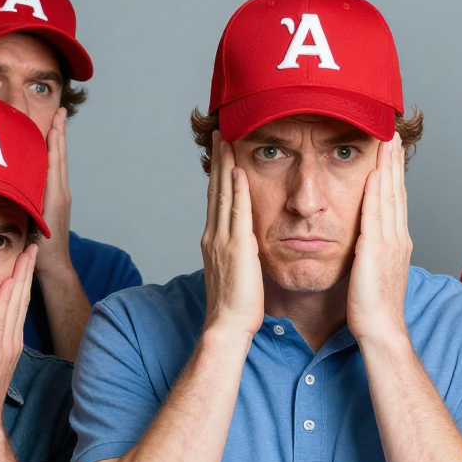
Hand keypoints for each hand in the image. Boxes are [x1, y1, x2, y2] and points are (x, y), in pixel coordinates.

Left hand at [0, 245, 36, 432]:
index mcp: (6, 339)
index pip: (16, 302)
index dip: (20, 278)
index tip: (23, 256)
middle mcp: (11, 339)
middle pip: (22, 297)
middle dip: (27, 270)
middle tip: (32, 246)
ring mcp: (7, 345)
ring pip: (16, 304)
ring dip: (22, 277)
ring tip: (26, 255)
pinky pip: (2, 320)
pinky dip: (7, 300)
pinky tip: (10, 283)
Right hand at [36, 107, 72, 272]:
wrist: (54, 265)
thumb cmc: (41, 248)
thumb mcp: (33, 221)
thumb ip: (28, 201)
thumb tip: (19, 178)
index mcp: (55, 194)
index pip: (55, 159)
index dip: (56, 138)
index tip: (58, 118)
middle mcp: (61, 192)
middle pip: (61, 156)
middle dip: (60, 133)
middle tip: (62, 111)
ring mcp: (61, 196)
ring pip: (60, 163)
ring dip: (58, 142)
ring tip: (57, 124)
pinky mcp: (58, 201)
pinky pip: (56, 173)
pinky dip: (54, 157)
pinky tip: (48, 152)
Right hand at [201, 131, 263, 339]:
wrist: (227, 325)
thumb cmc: (236, 306)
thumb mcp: (238, 272)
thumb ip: (240, 253)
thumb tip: (248, 244)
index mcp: (214, 241)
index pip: (216, 201)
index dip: (219, 176)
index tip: (223, 154)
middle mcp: (213, 236)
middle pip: (216, 190)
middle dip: (218, 161)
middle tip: (220, 135)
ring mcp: (222, 240)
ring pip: (223, 194)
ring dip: (225, 165)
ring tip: (227, 140)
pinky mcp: (236, 247)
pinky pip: (237, 211)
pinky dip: (237, 188)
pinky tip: (239, 169)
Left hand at [347, 135, 411, 345]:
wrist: (382, 329)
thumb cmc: (373, 308)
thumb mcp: (373, 272)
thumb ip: (371, 253)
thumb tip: (363, 243)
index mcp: (396, 243)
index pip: (396, 201)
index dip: (394, 176)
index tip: (392, 153)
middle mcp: (397, 238)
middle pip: (397, 192)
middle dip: (395, 163)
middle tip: (394, 137)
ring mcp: (389, 242)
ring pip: (389, 197)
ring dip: (388, 168)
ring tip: (387, 143)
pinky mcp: (376, 249)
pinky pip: (376, 214)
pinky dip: (376, 191)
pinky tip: (373, 172)